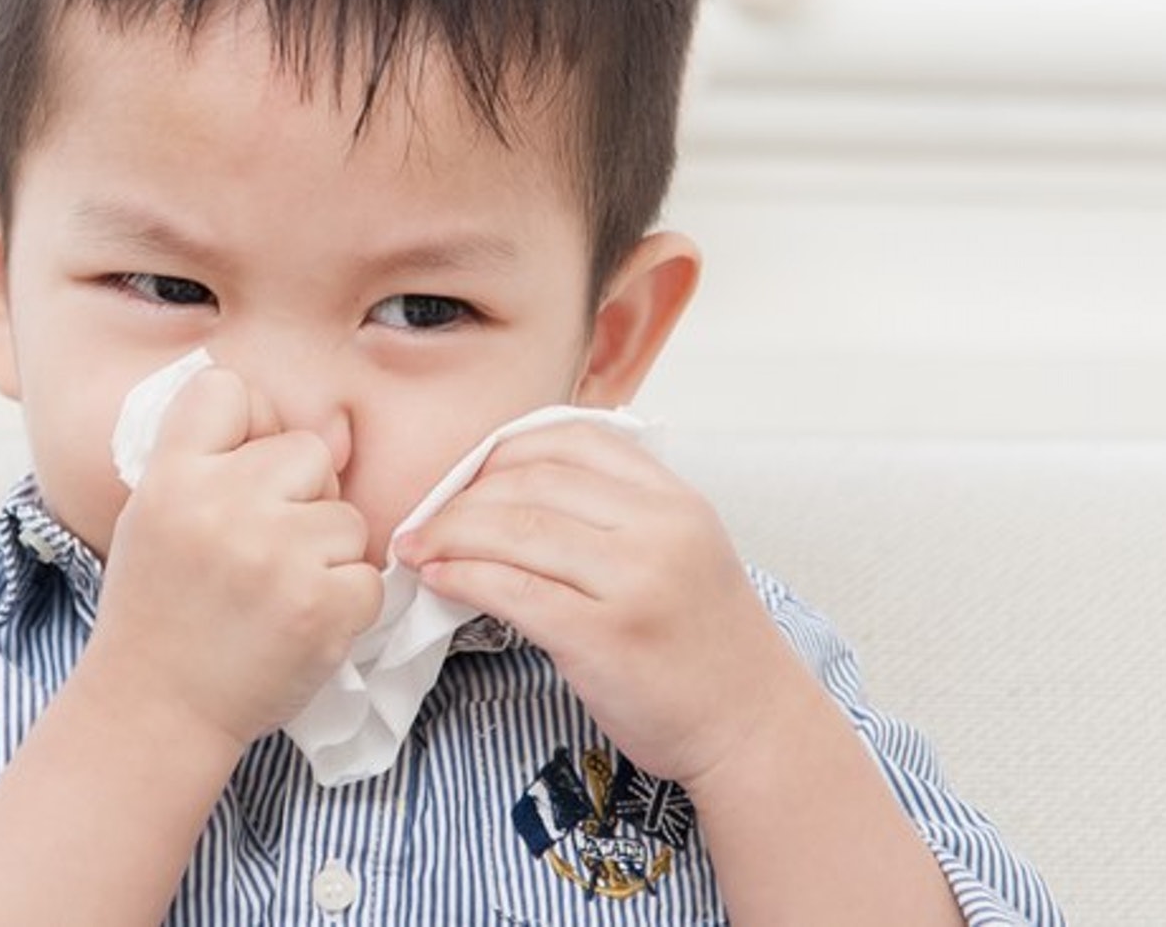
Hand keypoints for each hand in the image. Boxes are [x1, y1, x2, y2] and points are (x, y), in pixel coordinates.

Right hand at [85, 367, 383, 748]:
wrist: (156, 709)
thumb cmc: (162, 608)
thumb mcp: (161, 516)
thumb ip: (225, 461)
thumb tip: (340, 430)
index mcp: (173, 476)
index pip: (228, 389)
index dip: (246, 428)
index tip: (235, 476)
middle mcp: (223, 505)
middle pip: (309, 451)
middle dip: (300, 497)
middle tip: (258, 552)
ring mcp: (277, 556)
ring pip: (347, 516)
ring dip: (326, 555)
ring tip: (274, 594)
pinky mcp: (322, 607)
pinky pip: (369, 576)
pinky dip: (345, 604)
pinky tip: (297, 625)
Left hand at [396, 421, 803, 783]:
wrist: (751, 725)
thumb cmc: (703, 644)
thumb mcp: (679, 549)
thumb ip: (614, 511)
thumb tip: (505, 490)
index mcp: (674, 497)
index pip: (569, 439)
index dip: (500, 452)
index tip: (462, 478)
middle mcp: (658, 528)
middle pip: (529, 481)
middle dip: (460, 496)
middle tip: (424, 519)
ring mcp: (633, 581)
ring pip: (513, 529)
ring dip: (447, 535)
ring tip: (414, 548)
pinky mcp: (603, 636)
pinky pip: (512, 589)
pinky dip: (462, 577)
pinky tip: (437, 579)